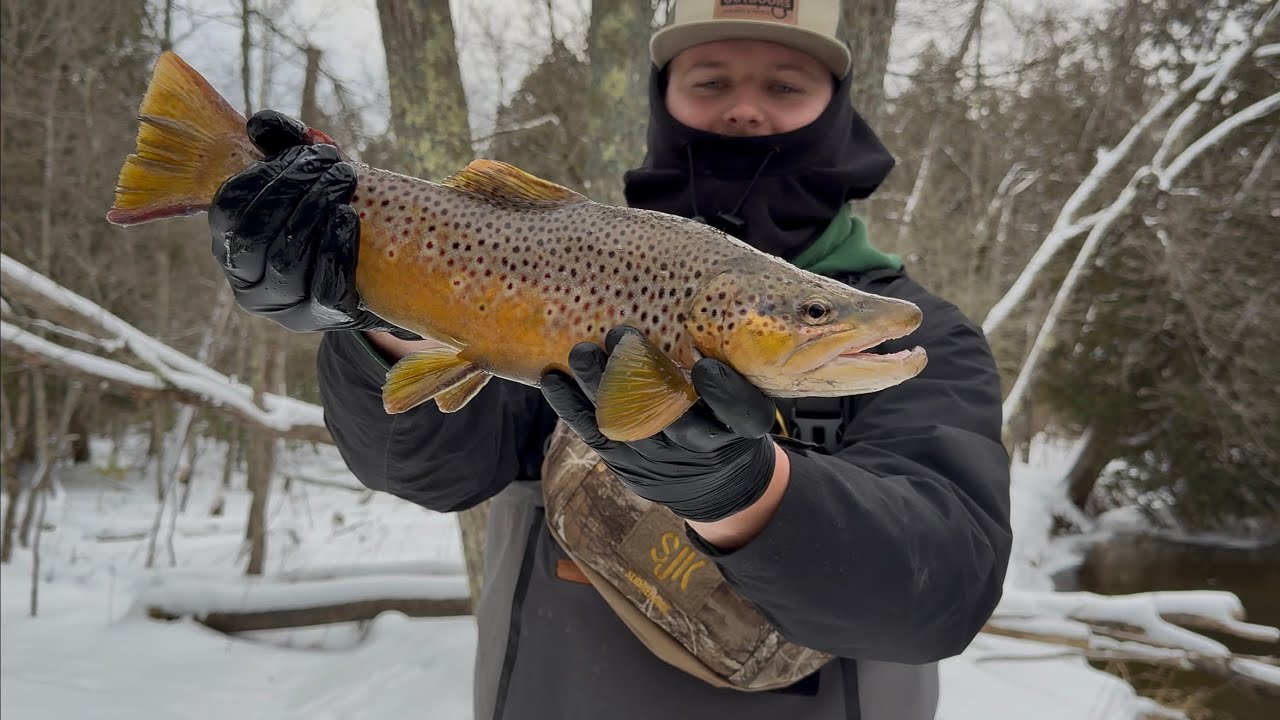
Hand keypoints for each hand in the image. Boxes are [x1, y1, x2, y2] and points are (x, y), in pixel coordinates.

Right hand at [208, 110, 416, 337]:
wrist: (378, 274)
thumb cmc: (327, 217)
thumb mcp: (304, 180)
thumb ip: (284, 147)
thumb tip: (261, 124)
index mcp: (230, 242)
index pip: (228, 208)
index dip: (263, 175)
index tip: (304, 152)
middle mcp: (246, 280)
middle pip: (255, 235)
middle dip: (294, 191)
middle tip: (334, 165)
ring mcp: (282, 307)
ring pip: (285, 261)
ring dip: (316, 212)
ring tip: (345, 183)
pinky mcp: (320, 320)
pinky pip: (323, 288)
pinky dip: (336, 248)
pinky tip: (349, 218)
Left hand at [540, 326, 777, 521]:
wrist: (711, 481)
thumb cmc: (727, 416)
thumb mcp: (747, 394)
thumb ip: (733, 361)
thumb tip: (697, 297)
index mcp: (741, 427)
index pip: (741, 414)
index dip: (725, 395)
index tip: (706, 366)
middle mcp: (700, 446)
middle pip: (673, 418)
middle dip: (642, 377)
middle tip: (622, 335)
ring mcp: (659, 457)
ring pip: (626, 426)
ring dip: (599, 387)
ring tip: (582, 352)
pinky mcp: (624, 461)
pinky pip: (595, 435)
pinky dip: (572, 407)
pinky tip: (554, 379)